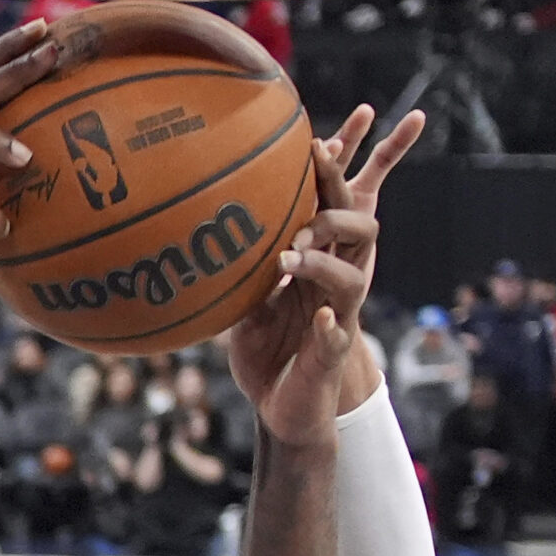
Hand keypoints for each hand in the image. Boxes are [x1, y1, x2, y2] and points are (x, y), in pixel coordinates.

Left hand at [229, 104, 417, 425]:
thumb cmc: (267, 354)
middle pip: (356, 230)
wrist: (283, 413)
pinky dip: (329, 327)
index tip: (311, 142)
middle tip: (309, 192)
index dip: (326, 177)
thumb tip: (199, 235)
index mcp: (316, 267)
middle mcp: (334, 286)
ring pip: (351, 278)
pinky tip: (319, 317)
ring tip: (290, 258)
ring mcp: (339, 319)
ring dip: (321, 264)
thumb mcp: (245, 305)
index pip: (328, 210)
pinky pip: (338, 336)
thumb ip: (239, 272)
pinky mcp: (333, 356)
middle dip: (337, 205)